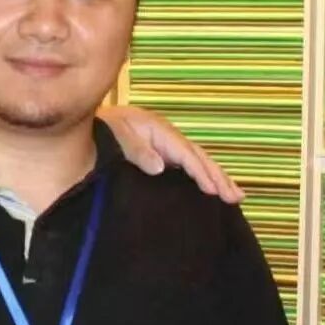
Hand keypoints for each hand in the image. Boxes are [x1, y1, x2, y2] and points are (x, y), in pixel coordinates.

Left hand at [98, 105, 243, 203]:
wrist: (87, 126)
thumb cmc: (103, 131)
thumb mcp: (116, 138)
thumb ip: (137, 151)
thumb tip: (160, 167)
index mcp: (159, 131)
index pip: (186, 154)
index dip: (201, 172)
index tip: (213, 191)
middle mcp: (168, 137)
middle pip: (199, 157)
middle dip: (219, 177)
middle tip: (236, 198)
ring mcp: (167, 146)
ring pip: (198, 162)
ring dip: (217, 178)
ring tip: (236, 196)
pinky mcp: (162, 155)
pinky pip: (187, 167)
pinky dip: (202, 178)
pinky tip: (213, 190)